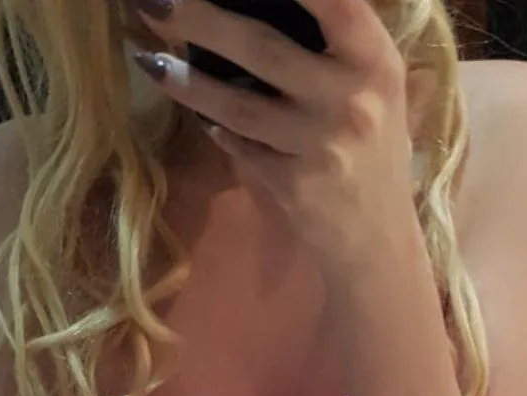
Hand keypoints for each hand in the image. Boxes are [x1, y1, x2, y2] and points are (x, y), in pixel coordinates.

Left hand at [133, 0, 417, 274]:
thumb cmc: (371, 154)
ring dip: (188, 82)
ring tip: (149, 60)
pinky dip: (216, 129)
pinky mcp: (295, 186)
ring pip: (240, 105)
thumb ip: (333, 49)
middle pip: (264, 48)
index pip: (335, 2)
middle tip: (153, 0)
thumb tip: (253, 9)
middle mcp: (352, 99)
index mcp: (375, 61)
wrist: (378, 240)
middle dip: (200, 19)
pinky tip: (197, 115)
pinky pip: (242, 148)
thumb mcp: (372, 91)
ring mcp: (321, 145)